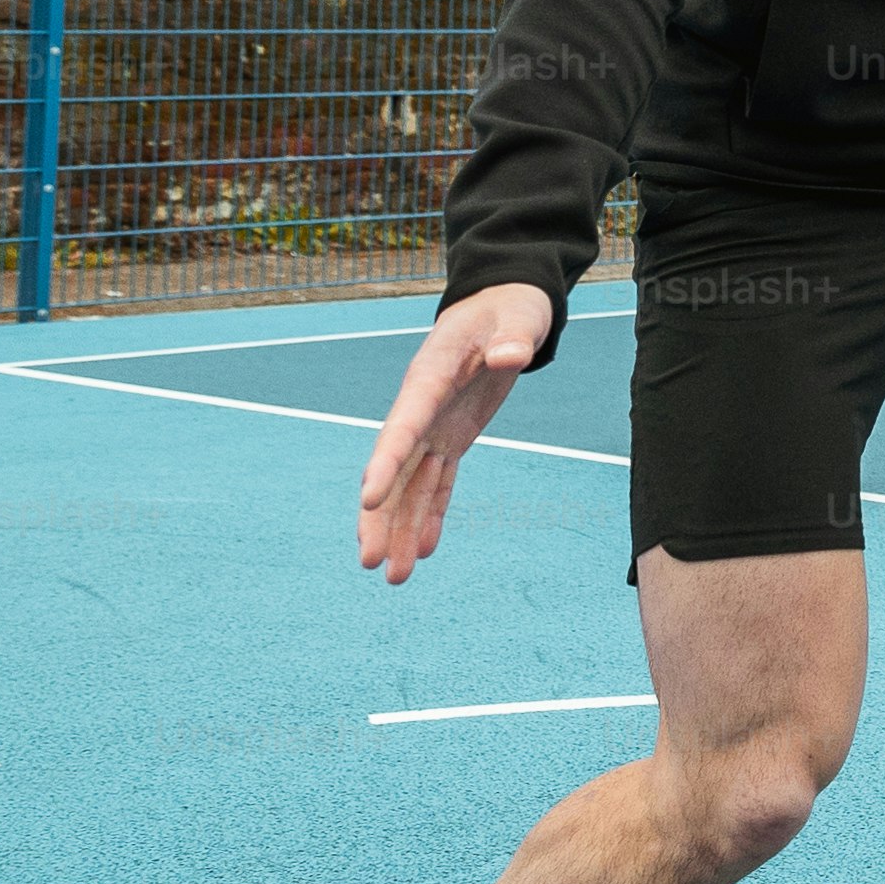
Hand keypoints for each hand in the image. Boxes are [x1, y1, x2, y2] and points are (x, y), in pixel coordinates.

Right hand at [360, 283, 552, 584]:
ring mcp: (434, 425)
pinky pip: (437, 482)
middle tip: (369, 561)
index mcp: (430, 376)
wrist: (504, 306)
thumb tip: (511, 356)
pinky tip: (420, 551)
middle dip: (380, 516)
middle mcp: (422, 407)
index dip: (384, 463)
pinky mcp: (452, 437)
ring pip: (409, 484)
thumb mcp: (517, 318)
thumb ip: (512, 339)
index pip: (404, 425)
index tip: (367, 500)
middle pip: (394, 468)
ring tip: (392, 577)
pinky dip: (429, 515)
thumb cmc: (509, 309)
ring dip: (399, 529)